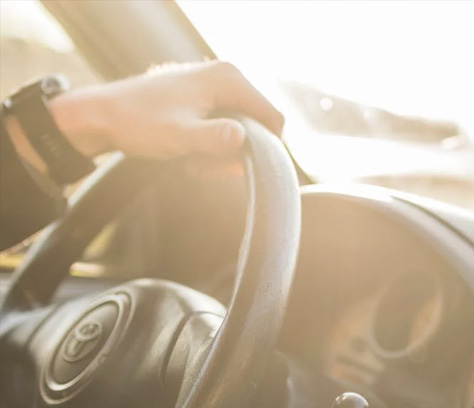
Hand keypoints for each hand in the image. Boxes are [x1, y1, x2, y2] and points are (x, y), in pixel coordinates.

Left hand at [49, 61, 283, 173]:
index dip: (263, 149)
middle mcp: (226, 76)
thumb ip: (214, 139)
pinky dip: (209, 146)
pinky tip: (187, 152)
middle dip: (234, 153)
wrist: (101, 116)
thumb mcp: (179, 137)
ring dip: (220, 153)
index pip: (273, 118)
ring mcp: (214, 85)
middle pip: (256, 127)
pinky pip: (222, 127)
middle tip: (202, 166)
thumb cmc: (138, 124)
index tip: (232, 166)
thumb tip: (245, 139)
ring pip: (239, 131)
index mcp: (228, 79)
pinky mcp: (204, 96)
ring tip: (191, 160)